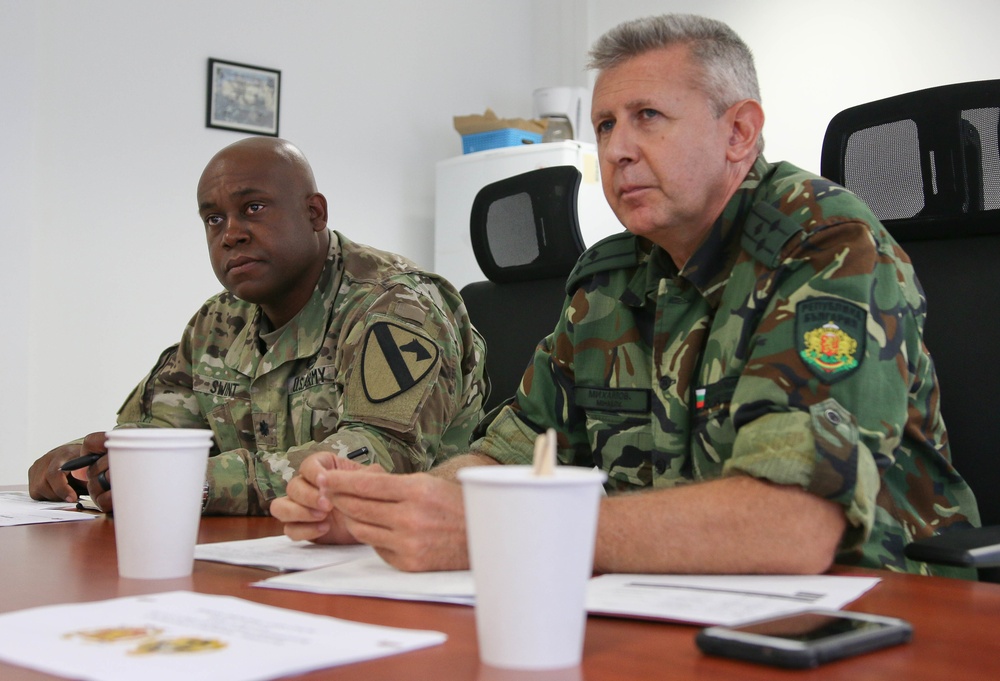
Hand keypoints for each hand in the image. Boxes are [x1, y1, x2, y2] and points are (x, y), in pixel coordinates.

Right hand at [28, 431, 108, 505]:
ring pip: (38, 489)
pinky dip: (46, 494)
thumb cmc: (82, 461)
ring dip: (53, 496)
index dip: (62, 489)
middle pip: (43, 484)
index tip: (72, 498)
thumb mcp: (89, 467)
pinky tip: (57, 490)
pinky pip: (35, 491)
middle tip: (72, 497)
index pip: (55, 473)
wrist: (72, 453)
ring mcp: (37, 466)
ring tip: (66, 492)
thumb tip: (91, 491)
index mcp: (63, 455)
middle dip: (58, 495)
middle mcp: (47, 459)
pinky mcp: (32, 472)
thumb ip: (87, 478)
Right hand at [271, 451, 380, 544]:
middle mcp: (307, 486)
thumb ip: (370, 475)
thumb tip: (366, 472)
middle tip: (327, 505)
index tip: (325, 482)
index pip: (307, 465)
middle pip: (292, 486)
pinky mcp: (301, 527)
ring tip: (322, 517)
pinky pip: (289, 529)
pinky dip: (304, 530)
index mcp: (322, 468)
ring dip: (297, 512)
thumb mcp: (374, 483)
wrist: (372, 524)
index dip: (313, 473)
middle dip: (308, 496)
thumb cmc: (369, 497)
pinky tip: (324, 528)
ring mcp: (301, 507)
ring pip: (280, 507)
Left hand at [323, 471, 469, 571]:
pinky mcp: (407, 562)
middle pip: (357, 507)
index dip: (340, 481)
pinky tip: (376, 528)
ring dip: (350, 518)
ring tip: (348, 510)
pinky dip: (372, 536)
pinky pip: (376, 547)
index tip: (325, 478)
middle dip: (337, 498)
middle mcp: (409, 517)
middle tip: (328, 492)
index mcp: (416, 491)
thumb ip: (394, 485)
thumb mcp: (428, 484)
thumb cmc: (454, 506)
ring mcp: (408, 542)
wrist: (482, 537)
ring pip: (361, 529)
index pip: (366, 484)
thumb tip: (356, 484)